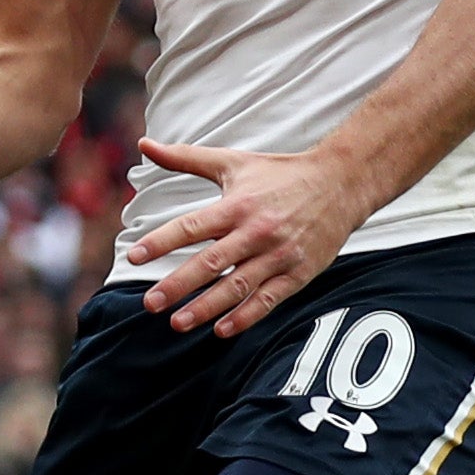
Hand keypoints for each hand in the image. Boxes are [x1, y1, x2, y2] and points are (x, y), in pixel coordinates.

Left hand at [121, 137, 371, 337]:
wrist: (340, 183)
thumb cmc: (280, 174)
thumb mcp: (233, 162)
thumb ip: (186, 158)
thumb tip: (144, 144)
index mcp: (237, 205)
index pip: (192, 227)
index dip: (161, 242)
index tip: (134, 258)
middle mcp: (256, 231)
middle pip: (211, 262)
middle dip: (178, 285)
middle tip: (150, 304)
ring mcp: (278, 255)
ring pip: (237, 286)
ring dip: (206, 308)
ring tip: (177, 323)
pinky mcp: (298, 273)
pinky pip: (268, 299)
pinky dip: (246, 317)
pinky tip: (221, 330)